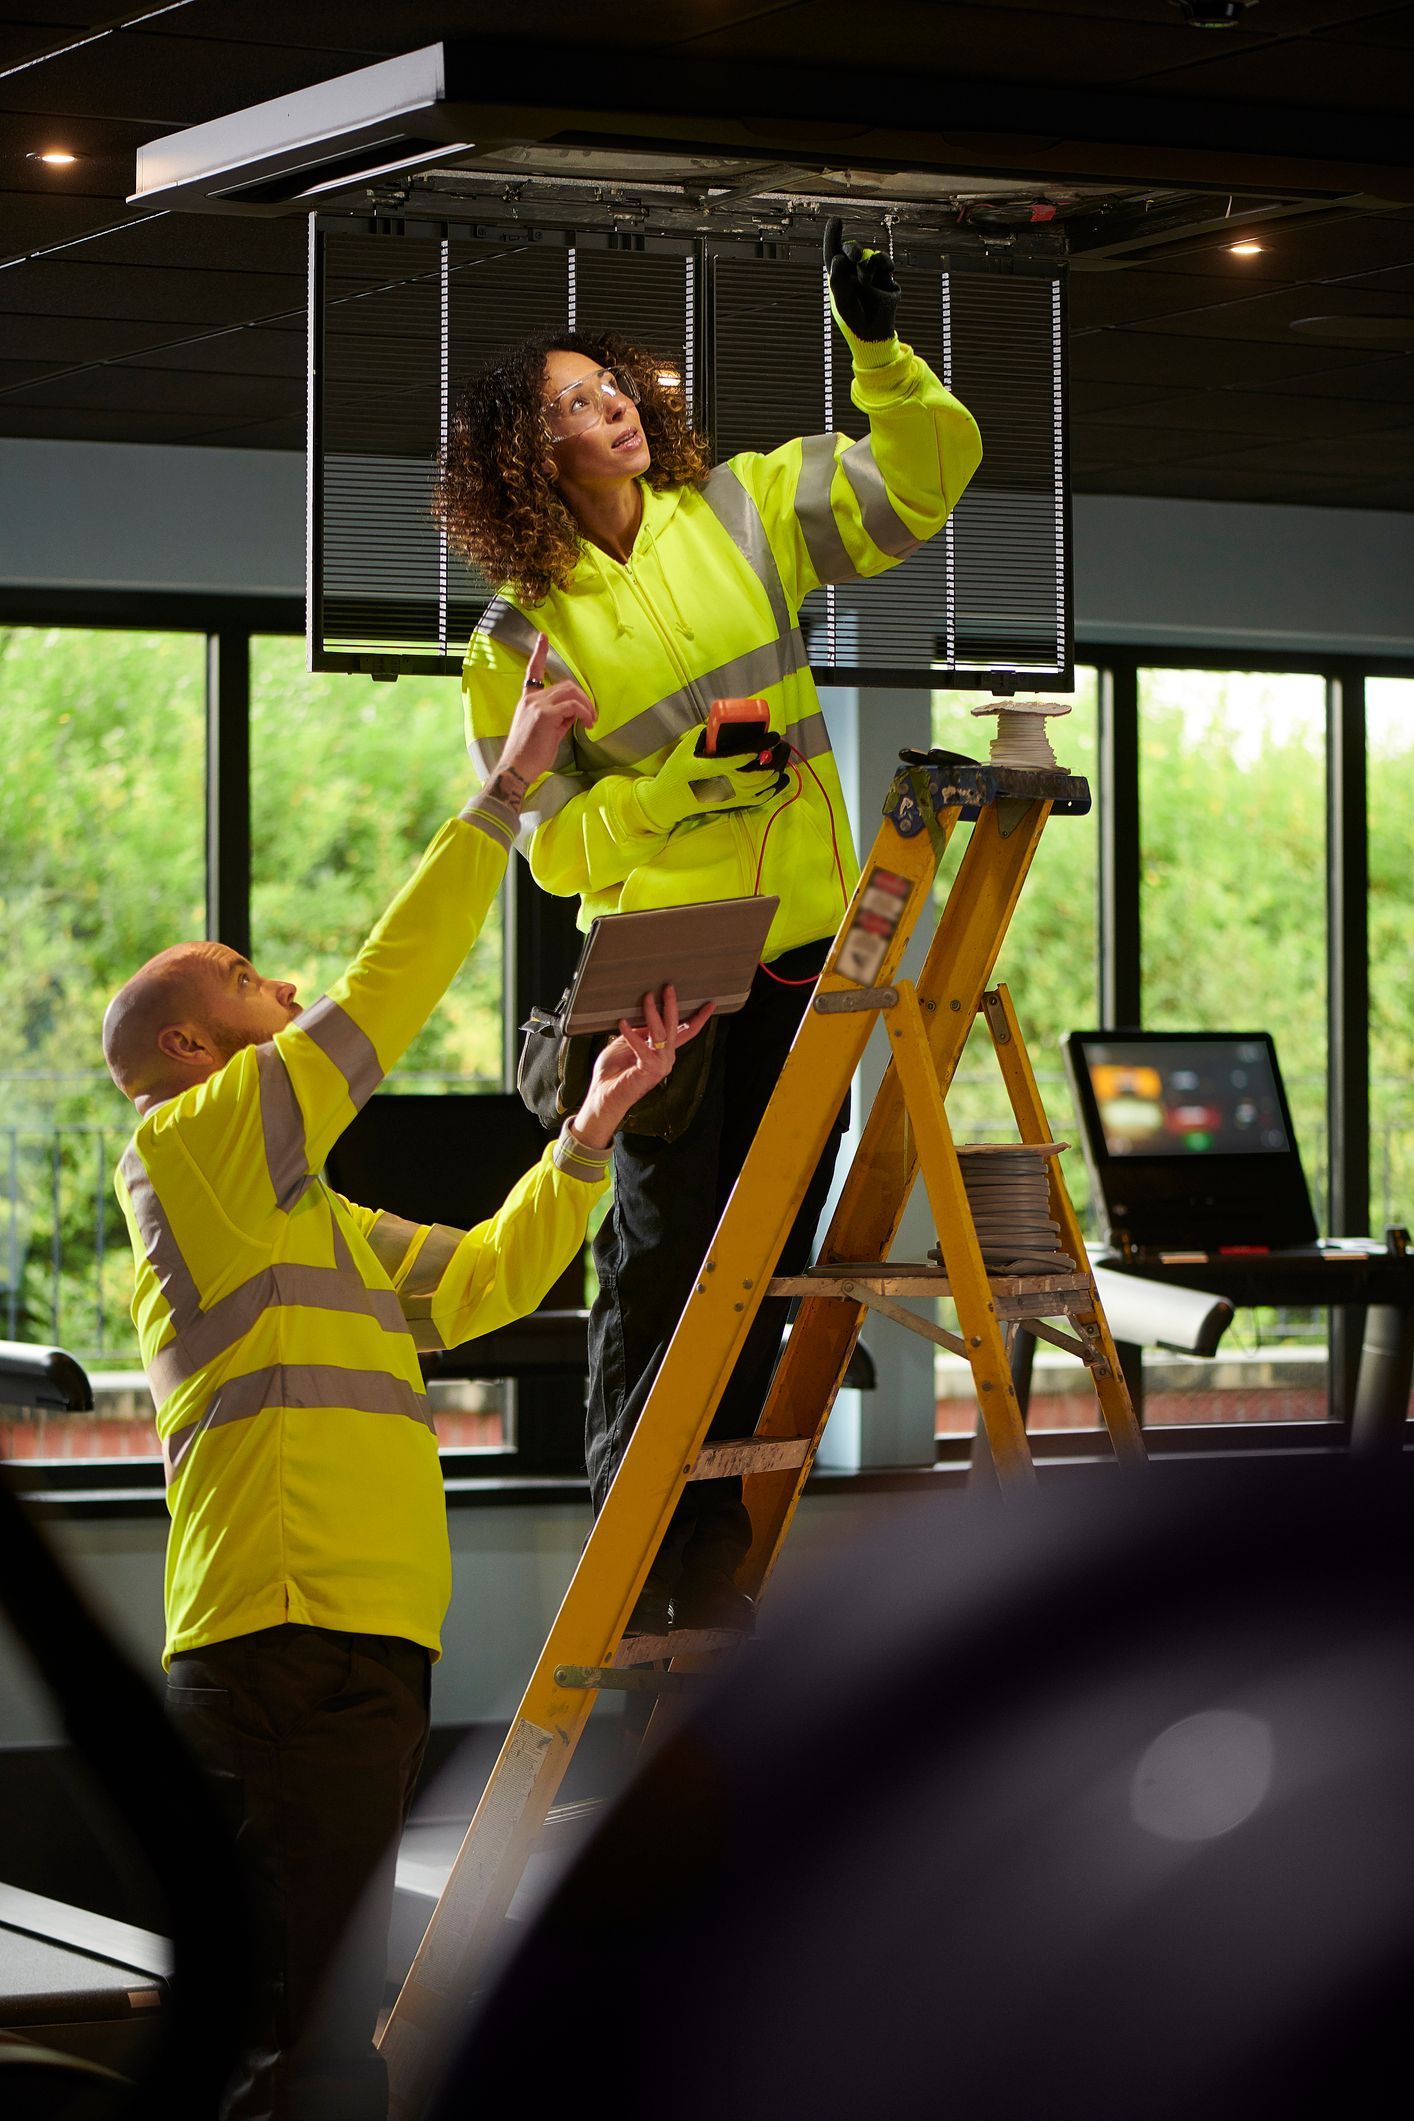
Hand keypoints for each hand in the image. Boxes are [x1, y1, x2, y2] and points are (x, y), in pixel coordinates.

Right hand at [492, 633, 595, 801]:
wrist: (516, 769)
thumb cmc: (529, 755)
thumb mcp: (545, 732)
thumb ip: (558, 719)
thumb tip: (574, 714)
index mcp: (528, 701)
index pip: (532, 671)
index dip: (539, 653)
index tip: (543, 637)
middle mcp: (531, 699)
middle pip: (565, 685)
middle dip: (583, 698)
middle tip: (591, 716)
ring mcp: (537, 705)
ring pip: (571, 692)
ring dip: (586, 706)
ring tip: (590, 721)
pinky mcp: (545, 715)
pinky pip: (573, 706)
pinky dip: (584, 714)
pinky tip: (587, 724)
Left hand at [570, 986, 713, 1148]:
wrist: (604, 1095)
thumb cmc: (614, 1071)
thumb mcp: (627, 1043)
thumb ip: (639, 1031)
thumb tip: (645, 1012)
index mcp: (664, 1052)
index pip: (686, 1032)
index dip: (699, 1018)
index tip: (710, 1004)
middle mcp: (666, 1058)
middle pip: (675, 1027)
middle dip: (672, 1005)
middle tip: (669, 987)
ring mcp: (660, 1065)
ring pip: (661, 1034)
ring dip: (652, 1013)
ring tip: (647, 997)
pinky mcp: (648, 1070)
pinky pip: (641, 1047)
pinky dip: (631, 1034)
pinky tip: (622, 1022)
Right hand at [638, 724, 786, 831]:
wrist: (670, 801)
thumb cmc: (676, 773)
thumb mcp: (685, 748)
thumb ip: (703, 733)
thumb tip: (720, 722)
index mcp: (717, 767)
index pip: (748, 754)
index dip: (765, 743)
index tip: (774, 734)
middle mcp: (729, 783)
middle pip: (763, 771)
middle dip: (777, 756)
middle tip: (782, 743)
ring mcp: (734, 796)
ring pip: (765, 785)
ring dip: (778, 769)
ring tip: (783, 756)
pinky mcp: (735, 804)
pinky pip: (762, 798)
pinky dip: (775, 788)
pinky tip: (782, 778)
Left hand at [823, 217, 899, 342]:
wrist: (876, 334)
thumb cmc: (854, 320)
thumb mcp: (841, 302)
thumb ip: (837, 280)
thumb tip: (839, 258)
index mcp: (839, 277)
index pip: (832, 253)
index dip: (833, 236)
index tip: (836, 220)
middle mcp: (853, 272)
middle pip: (851, 250)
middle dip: (852, 248)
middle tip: (854, 256)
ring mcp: (870, 274)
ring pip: (869, 255)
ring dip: (867, 267)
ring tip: (866, 283)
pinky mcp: (886, 277)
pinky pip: (885, 261)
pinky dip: (884, 263)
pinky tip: (887, 270)